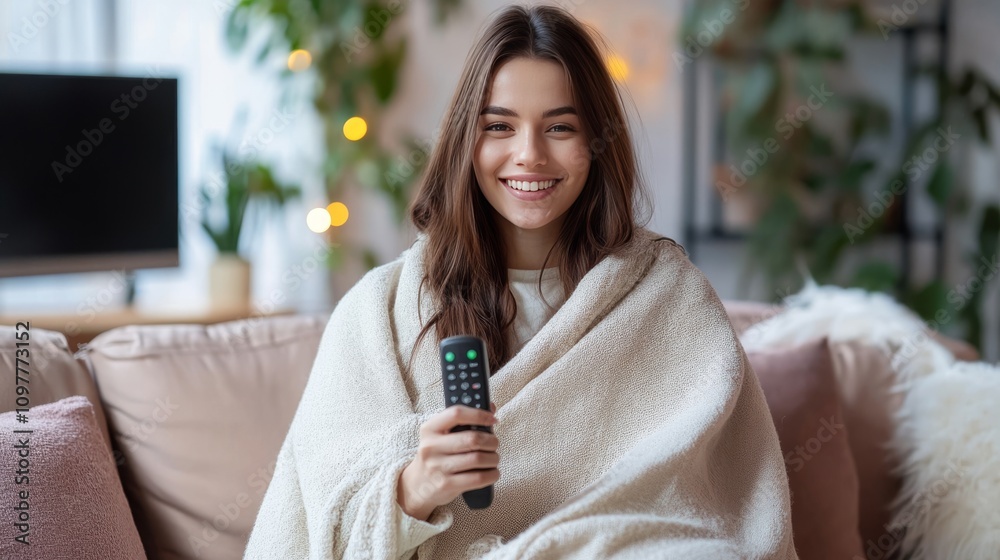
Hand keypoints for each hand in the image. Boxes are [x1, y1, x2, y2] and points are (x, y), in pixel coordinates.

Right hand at [397, 402, 498, 520]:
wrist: (417, 485)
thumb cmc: (437, 455)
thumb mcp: (441, 436)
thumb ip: (463, 421)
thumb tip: (491, 407)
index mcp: (430, 429)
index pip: (456, 414)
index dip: (478, 414)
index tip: (493, 419)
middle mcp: (431, 447)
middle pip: (472, 439)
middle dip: (491, 441)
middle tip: (494, 443)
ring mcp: (438, 467)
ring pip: (478, 459)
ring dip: (493, 458)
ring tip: (493, 459)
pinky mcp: (447, 485)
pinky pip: (478, 478)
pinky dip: (492, 474)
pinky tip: (492, 472)